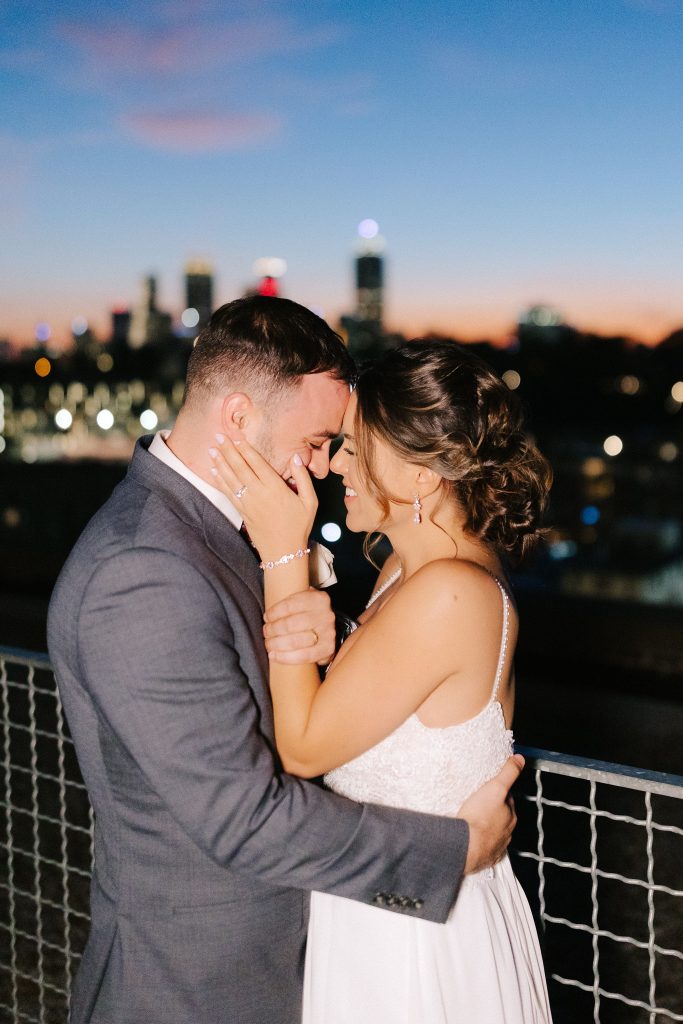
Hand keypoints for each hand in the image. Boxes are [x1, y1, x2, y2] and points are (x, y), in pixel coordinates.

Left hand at [209, 437, 317, 559]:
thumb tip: (296, 457)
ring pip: (231, 478)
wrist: (283, 552)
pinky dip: (220, 481)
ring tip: (211, 449)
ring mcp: (248, 503)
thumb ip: (303, 478)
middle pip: (240, 467)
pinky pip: (228, 493)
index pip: (257, 463)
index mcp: (275, 487)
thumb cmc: (299, 526)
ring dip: (220, 463)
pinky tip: (214, 471)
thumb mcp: (310, 502)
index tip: (237, 436)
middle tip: (219, 436)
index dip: (246, 448)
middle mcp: (259, 493)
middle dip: (228, 450)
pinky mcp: (242, 512)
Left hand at [264, 589, 335, 665]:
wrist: (325, 630)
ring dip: (276, 644)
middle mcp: (326, 615)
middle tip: (266, 632)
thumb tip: (268, 614)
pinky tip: (274, 655)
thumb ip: (290, 602)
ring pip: (295, 641)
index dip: (274, 612)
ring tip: (268, 644)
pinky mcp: (328, 649)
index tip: (266, 617)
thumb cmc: (308, 614)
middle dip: (273, 630)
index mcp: (319, 599)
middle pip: (291, 624)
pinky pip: (304, 656)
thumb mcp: (303, 602)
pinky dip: (285, 657)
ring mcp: (329, 633)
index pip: (290, 605)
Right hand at [458, 754, 523, 874]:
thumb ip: (508, 773)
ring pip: (495, 834)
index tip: (492, 791)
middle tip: (480, 804)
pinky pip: (486, 850)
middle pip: (502, 818)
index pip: (509, 802)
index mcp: (510, 816)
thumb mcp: (495, 787)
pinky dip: (482, 844)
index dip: (501, 794)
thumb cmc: (479, 817)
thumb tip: (520, 760)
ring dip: (488, 828)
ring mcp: (496, 846)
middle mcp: (506, 833)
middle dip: (495, 812)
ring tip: (474, 821)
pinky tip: (473, 839)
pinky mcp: (485, 858)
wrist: (465, 846)